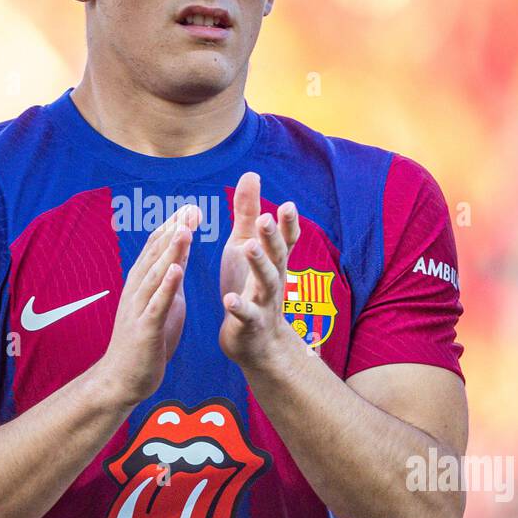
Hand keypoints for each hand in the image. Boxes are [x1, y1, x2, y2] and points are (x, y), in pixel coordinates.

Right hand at [100, 203, 200, 406]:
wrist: (121, 381)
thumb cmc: (144, 345)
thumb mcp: (161, 308)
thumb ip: (169, 285)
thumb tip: (179, 262)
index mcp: (142, 285)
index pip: (156, 249)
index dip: (172, 228)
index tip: (189, 208)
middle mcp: (137, 291)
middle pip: (155, 255)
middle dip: (174, 231)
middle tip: (191, 208)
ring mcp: (139, 309)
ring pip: (156, 275)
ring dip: (171, 251)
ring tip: (185, 230)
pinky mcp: (145, 329)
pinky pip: (157, 304)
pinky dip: (167, 286)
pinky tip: (178, 270)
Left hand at [219, 172, 301, 368]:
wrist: (258, 343)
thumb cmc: (250, 287)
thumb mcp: (245, 245)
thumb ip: (249, 214)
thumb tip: (252, 174)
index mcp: (272, 261)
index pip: (285, 240)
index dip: (288, 224)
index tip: (288, 205)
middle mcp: (273, 280)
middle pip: (278, 256)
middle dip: (273, 237)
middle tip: (267, 218)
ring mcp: (264, 303)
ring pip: (265, 282)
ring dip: (258, 264)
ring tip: (248, 247)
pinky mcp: (250, 324)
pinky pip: (246, 315)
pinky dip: (239, 307)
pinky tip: (229, 299)